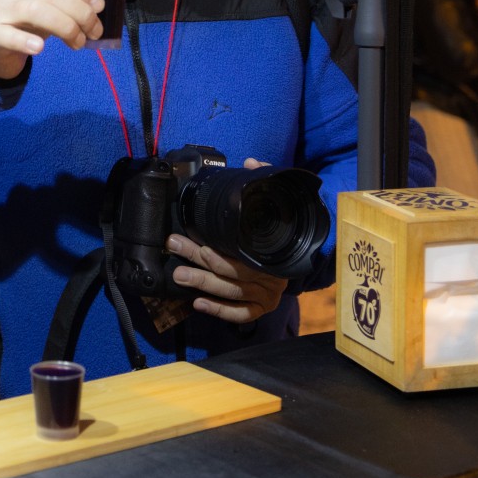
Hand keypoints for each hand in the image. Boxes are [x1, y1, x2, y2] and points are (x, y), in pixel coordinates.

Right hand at [0, 0, 104, 79]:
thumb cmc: (25, 20)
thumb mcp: (47, 4)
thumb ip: (68, 0)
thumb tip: (98, 6)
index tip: (99, 6)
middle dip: (81, 13)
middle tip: (95, 32)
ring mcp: (0, 8)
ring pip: (36, 10)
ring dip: (65, 27)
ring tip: (78, 43)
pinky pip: (7, 35)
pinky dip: (25, 41)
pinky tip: (39, 48)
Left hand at [168, 157, 286, 322]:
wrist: (302, 257)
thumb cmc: (278, 233)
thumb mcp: (276, 207)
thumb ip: (264, 182)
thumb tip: (252, 163)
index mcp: (270, 252)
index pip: (237, 252)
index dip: (214, 249)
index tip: (192, 237)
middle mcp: (269, 276)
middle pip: (229, 269)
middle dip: (198, 259)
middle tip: (175, 247)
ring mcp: (266, 295)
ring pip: (231, 291)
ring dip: (202, 283)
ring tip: (180, 275)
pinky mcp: (261, 309)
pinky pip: (240, 313)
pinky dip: (220, 310)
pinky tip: (198, 303)